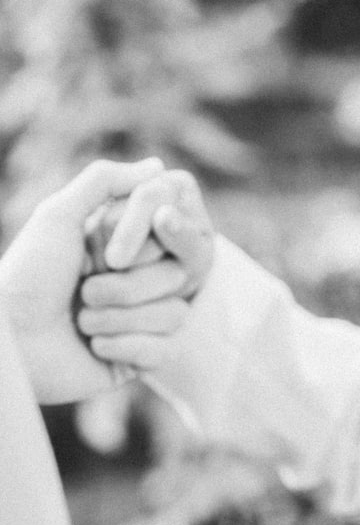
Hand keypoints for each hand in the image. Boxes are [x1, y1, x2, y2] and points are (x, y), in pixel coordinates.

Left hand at [0, 158, 173, 402]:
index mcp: (122, 246)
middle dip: (125, 287)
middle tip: (82, 290)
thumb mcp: (58, 215)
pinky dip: (126, 347)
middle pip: (178, 276)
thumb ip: (105, 181)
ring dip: (120, 318)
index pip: (171, 236)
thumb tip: (157, 166)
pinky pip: (165, 349)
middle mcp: (136, 280)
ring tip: (82, 322)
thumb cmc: (27, 276)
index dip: (141, 246)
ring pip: (174, 313)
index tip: (108, 256)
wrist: (9, 340)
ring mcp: (141, 321)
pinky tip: (93, 348)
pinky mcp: (140, 358)